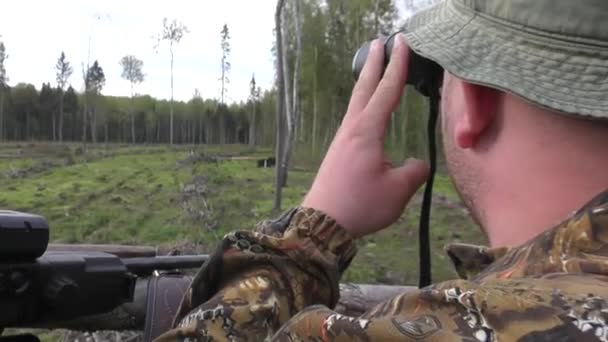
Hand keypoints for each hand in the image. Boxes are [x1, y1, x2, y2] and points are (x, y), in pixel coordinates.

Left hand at [302, 35, 428, 238]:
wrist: (322, 222)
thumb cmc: (360, 205)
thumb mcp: (398, 191)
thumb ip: (414, 171)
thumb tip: (418, 163)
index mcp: (366, 132)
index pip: (386, 91)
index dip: (397, 67)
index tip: (403, 44)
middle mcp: (351, 130)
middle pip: (364, 88)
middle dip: (373, 64)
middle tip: (379, 42)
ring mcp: (342, 140)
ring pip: (356, 103)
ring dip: (366, 82)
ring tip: (373, 70)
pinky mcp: (338, 152)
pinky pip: (353, 118)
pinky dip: (362, 104)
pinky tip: (365, 111)